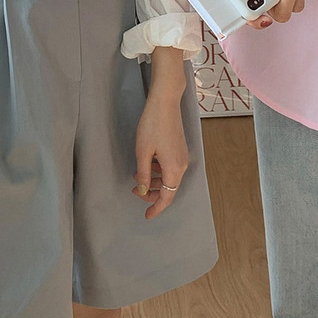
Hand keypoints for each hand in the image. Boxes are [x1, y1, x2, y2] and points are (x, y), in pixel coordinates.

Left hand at [133, 47, 188, 219]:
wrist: (165, 102)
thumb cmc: (152, 125)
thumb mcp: (142, 152)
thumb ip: (142, 174)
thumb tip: (141, 190)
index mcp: (174, 169)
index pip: (167, 197)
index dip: (156, 208)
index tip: (146, 215)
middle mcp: (181, 165)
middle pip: (169, 189)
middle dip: (152, 194)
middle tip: (135, 191)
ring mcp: (182, 156)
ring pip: (169, 178)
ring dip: (153, 181)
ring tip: (136, 176)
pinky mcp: (180, 148)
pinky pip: (170, 167)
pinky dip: (158, 171)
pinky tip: (147, 164)